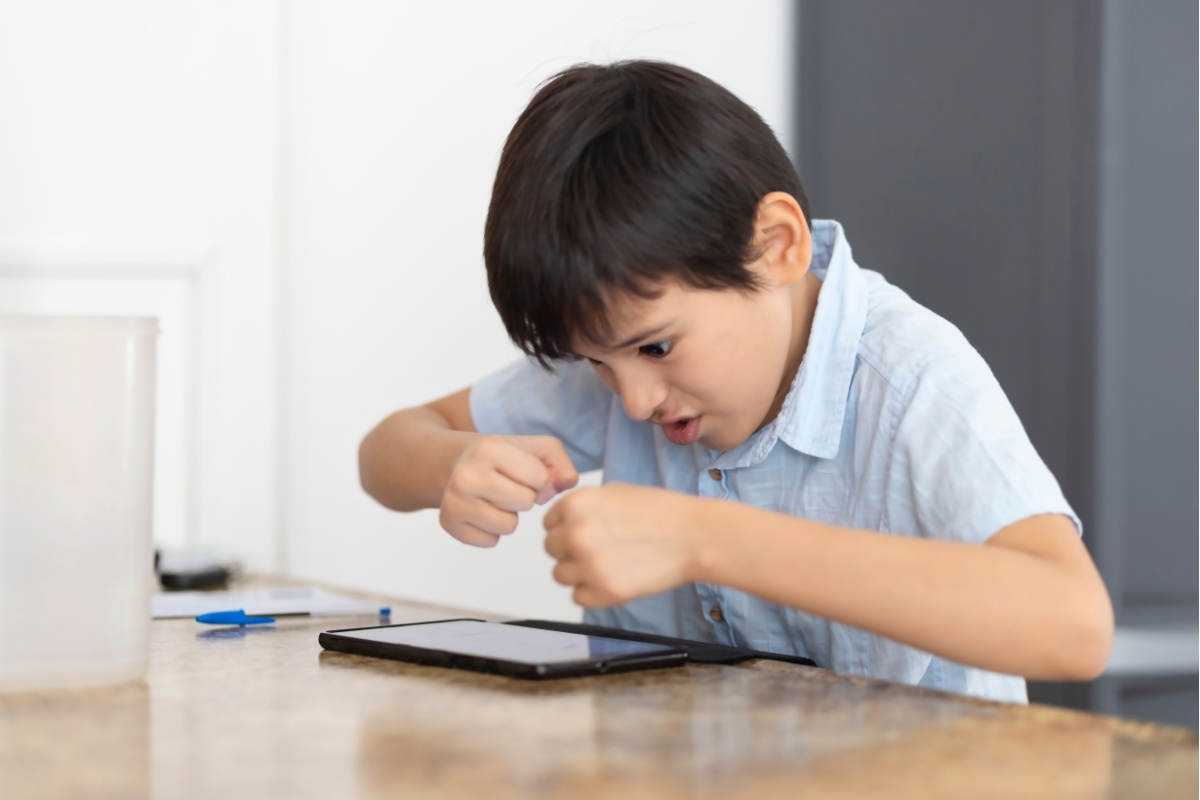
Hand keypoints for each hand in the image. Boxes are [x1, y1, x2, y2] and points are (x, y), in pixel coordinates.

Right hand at [440, 435, 578, 547]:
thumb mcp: (534, 449)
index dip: (539, 478)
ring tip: (496, 498)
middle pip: (525, 503)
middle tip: (507, 485)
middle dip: (524, 497)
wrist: (456, 463)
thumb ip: (560, 464)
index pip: (540, 478)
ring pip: (508, 526)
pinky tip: (482, 511)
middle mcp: (466, 474)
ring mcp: (454, 501)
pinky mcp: (449, 524)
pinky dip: (492, 531)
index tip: (521, 471)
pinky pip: (490, 541)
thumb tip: (567, 483)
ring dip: (509, 515)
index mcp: (489, 448)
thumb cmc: (502, 457)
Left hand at [543, 483, 699, 607]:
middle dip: (570, 550)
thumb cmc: (660, 512)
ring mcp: (589, 565)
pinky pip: (579, 597)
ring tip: (608, 563)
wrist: (693, 536)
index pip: (548, 523)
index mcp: (576, 504)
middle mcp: (576, 534)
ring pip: (561, 575)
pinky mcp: (605, 592)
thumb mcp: (614, 492)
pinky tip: (615, 577)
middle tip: (599, 548)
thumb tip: (563, 522)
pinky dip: (593, 592)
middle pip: (551, 549)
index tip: (584, 531)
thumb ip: (583, 507)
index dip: (565, 527)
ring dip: (579, 572)